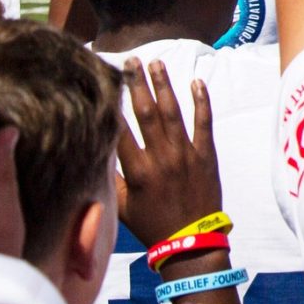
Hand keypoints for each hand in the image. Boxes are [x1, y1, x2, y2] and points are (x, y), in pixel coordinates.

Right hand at [114, 59, 220, 248]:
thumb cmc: (152, 226)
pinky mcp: (206, 155)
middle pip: (146, 113)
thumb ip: (111, 178)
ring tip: (156, 62)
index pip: (120, 129)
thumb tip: (97, 150)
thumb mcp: (122, 207)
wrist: (191, 243)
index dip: (111, 103)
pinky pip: (204, 123)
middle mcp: (161, 158)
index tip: (103, 81)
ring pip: (173, 112)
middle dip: (137, 84)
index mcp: (138, 171)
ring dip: (164, 85)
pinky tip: (196, 82)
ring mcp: (186, 154)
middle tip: (130, 60)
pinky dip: (201, 101)